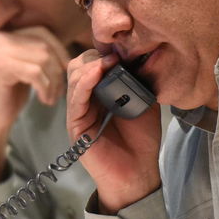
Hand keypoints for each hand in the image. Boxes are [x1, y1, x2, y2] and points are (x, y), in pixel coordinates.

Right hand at [0, 26, 70, 184]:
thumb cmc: (8, 96)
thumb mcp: (25, 66)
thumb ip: (38, 52)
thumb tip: (70, 45)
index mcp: (2, 34)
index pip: (41, 32)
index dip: (59, 50)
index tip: (66, 70)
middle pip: (43, 45)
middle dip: (57, 69)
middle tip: (58, 91)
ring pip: (43, 59)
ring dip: (54, 82)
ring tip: (51, 97)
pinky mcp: (0, 67)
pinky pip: (35, 73)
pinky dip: (46, 88)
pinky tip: (44, 100)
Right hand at [66, 49, 162, 211]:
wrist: (138, 172)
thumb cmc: (141, 140)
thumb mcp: (144, 102)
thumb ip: (138, 80)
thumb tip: (140, 54)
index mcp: (100, 93)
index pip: (92, 62)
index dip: (104, 51)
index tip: (123, 46)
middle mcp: (86, 100)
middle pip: (79, 65)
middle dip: (96, 55)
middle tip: (116, 54)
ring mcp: (79, 113)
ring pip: (74, 77)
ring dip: (92, 65)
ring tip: (110, 60)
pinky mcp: (75, 126)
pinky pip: (75, 98)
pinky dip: (85, 82)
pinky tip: (98, 72)